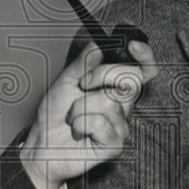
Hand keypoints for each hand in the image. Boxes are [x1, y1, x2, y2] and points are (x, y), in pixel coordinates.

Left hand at [20, 38, 156, 188]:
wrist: (42, 143)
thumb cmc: (55, 115)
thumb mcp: (66, 80)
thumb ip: (85, 61)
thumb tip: (100, 43)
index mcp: (115, 88)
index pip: (143, 70)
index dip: (145, 56)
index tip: (132, 46)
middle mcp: (122, 106)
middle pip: (131, 79)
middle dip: (102, 75)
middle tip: (82, 84)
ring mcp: (121, 126)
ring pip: (109, 102)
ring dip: (81, 106)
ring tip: (73, 116)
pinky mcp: (114, 145)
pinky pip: (100, 123)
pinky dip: (81, 124)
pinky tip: (78, 132)